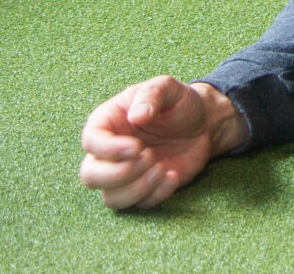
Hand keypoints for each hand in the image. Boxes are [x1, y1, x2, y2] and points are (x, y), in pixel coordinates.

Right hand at [79, 76, 243, 209]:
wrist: (203, 124)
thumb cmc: (179, 103)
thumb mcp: (168, 88)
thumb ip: (151, 95)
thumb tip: (136, 116)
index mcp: (107, 123)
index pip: (90, 141)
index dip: (109, 149)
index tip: (137, 147)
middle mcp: (109, 152)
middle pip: (90, 176)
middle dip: (119, 173)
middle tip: (149, 157)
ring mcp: (124, 175)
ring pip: (110, 198)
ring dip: (137, 189)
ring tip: (162, 168)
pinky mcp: (143, 190)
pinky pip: (139, 205)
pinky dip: (156, 195)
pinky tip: (173, 175)